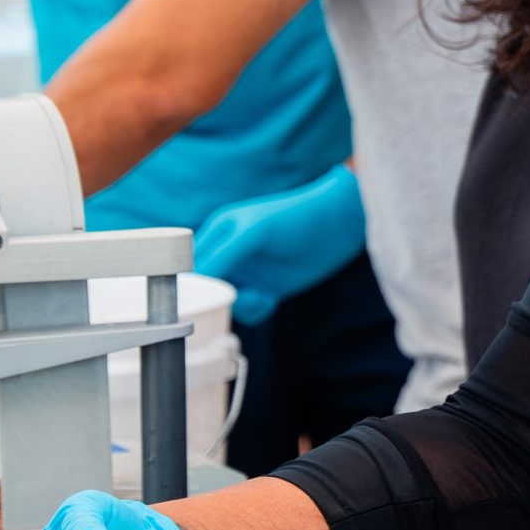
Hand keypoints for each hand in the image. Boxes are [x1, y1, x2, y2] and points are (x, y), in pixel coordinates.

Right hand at [193, 165, 365, 327]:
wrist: (338, 224)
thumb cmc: (295, 218)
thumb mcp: (254, 232)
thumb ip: (224, 254)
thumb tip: (195, 279)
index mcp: (219, 233)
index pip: (191, 264)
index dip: (194, 283)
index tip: (204, 298)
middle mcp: (228, 254)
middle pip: (207, 287)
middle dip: (220, 297)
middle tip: (244, 295)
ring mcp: (248, 272)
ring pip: (227, 302)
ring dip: (242, 305)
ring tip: (263, 297)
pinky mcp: (266, 288)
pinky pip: (248, 310)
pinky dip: (256, 311)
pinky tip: (270, 300)